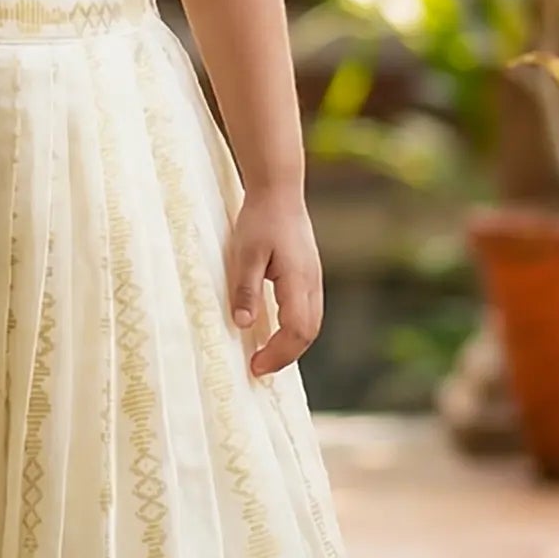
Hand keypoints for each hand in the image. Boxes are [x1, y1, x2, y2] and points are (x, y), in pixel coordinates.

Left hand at [227, 186, 322, 378]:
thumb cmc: (260, 219)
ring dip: (291, 344)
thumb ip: (245, 290)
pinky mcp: (310, 273)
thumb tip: (244, 325)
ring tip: (266, 355)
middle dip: (285, 355)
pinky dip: (295, 328)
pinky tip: (276, 331)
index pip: (297, 331)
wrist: (279, 190)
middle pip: (309, 332)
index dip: (278, 354)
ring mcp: (314, 278)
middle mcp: (313, 283)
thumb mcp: (244, 254)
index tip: (255, 366)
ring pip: (312, 323)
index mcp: (299, 280)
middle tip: (258, 367)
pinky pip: (308, 310)